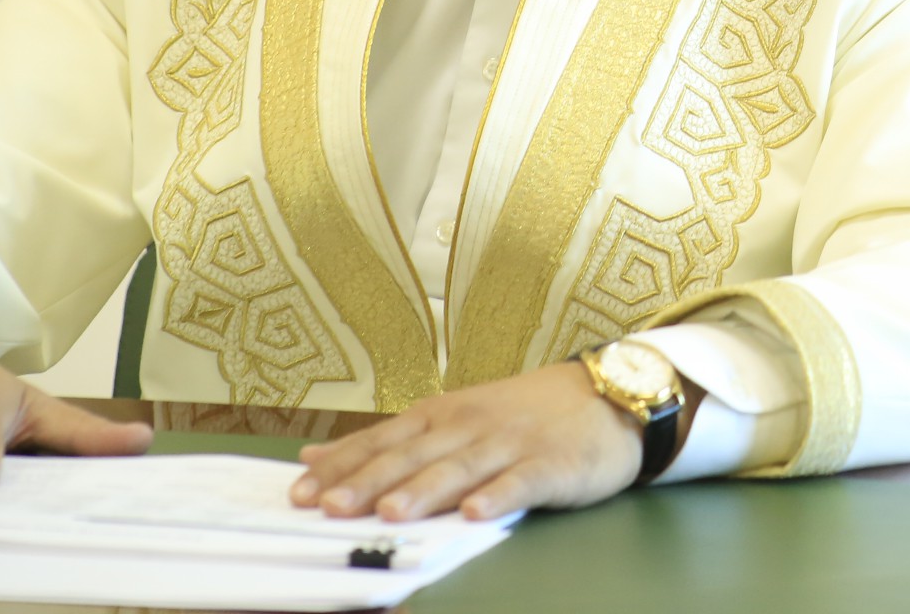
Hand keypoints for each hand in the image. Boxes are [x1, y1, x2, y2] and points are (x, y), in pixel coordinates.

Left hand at [290, 362, 640, 522]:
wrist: (608, 396)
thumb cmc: (524, 414)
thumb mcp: (452, 417)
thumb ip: (387, 441)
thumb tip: (316, 456)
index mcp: (442, 415)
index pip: (383, 440)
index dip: (343, 467)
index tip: (301, 492)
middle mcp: (470, 426)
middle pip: (413, 456)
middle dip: (369, 482)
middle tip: (331, 507)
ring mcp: (511, 443)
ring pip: (460, 468)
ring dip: (425, 490)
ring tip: (392, 512)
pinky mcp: (551, 464)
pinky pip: (522, 482)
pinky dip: (498, 496)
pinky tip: (476, 513)